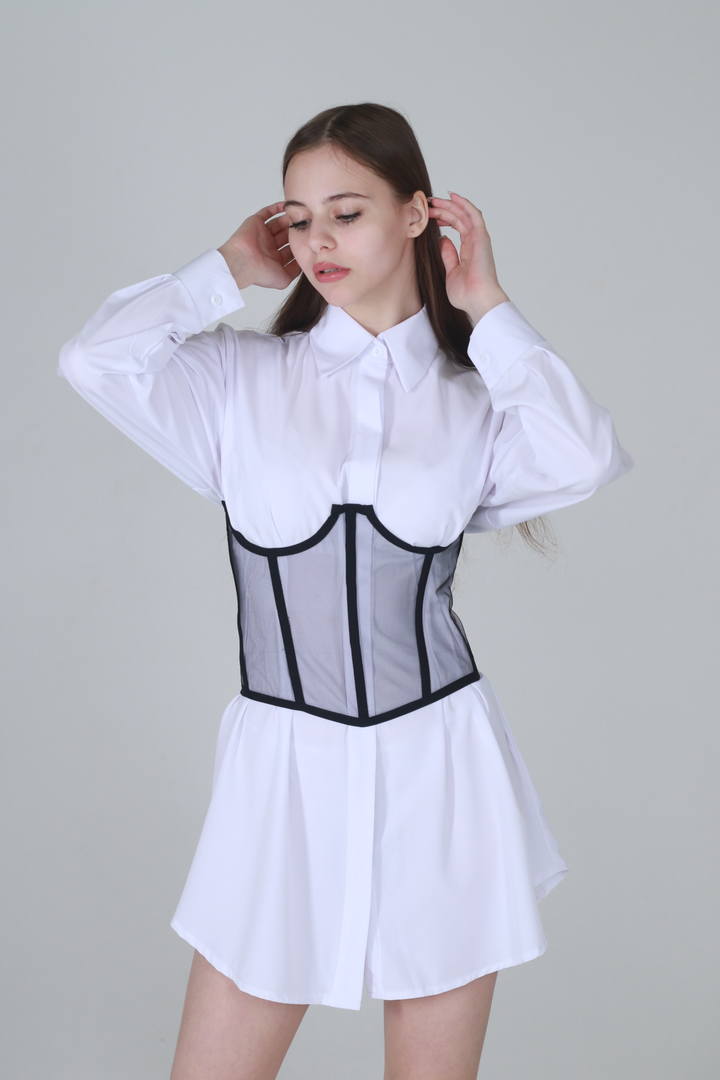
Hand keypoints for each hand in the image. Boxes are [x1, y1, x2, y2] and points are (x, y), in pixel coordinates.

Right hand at [218, 201, 301, 290]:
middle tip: (309, 224)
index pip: (291, 249)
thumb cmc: (260, 274)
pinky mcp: (255, 223)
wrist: (242, 263)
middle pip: (286, 235)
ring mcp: (262, 234)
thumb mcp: (284, 280)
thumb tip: (304, 262)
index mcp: (274, 259)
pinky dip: (277, 208)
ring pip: (279, 223)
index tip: (311, 239)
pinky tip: (288, 205)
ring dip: (289, 219)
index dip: (300, 244)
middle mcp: (268, 246)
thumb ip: (295, 271)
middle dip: (296, 230)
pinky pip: (267, 212)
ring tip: (301, 214)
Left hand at [428, 192, 508, 320]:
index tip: (429, 215)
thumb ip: (448, 255)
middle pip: (459, 217)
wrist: (477, 300)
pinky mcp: (481, 237)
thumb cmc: (466, 294)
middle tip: (428, 204)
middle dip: (443, 209)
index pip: (457, 226)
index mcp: (469, 249)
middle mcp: (475, 241)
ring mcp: (479, 238)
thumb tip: (442, 239)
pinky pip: (473, 215)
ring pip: (464, 214)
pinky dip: (464, 204)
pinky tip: (452, 196)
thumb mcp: (451, 271)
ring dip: (450, 205)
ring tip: (434, 200)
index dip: (443, 218)